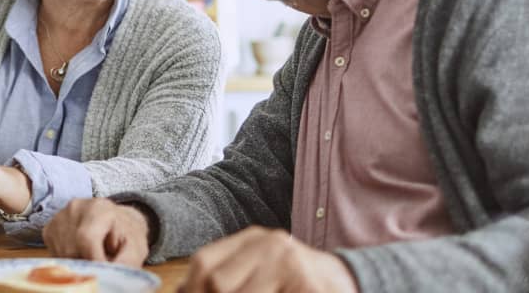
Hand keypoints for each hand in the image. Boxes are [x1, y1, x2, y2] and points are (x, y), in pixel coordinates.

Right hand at [43, 198, 149, 267]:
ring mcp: (59, 217)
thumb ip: (127, 260)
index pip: (87, 239)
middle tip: (102, 261)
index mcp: (99, 207)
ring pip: (63, 255)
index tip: (104, 272)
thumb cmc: (126, 236)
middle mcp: (75, 207)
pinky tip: (81, 252)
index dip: (95, 262)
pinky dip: (69, 259)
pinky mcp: (49, 229)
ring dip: (78, 262)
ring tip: (93, 255)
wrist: (116, 222)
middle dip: (89, 263)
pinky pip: (56, 254)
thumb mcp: (136, 247)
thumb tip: (112, 273)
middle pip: (74, 250)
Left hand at [179, 226, 357, 292]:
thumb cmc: (295, 283)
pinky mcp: (307, 284)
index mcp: (253, 239)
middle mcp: (269, 244)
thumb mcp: (259, 273)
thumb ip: (227, 277)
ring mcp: (289, 262)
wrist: (347, 283)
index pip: (205, 261)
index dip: (191, 287)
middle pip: (218, 281)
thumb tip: (181, 291)